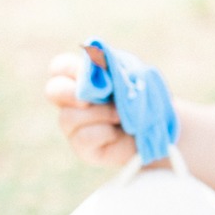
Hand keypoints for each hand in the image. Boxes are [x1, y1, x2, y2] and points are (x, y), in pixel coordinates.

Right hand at [45, 51, 134, 165]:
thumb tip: (99, 68)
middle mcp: (74, 101)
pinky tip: (118, 132)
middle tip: (89, 98)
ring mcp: (75, 126)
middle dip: (70, 92)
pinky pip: (83, 137)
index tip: (90, 71)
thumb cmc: (145, 99)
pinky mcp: (83, 147)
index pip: (60, 67)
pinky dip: (105, 132)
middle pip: (52, 90)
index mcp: (83, 79)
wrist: (161, 128)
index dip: (69, 67)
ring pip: (68, 117)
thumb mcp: (134, 78)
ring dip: (99, 113)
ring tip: (120, 114)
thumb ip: (115, 70)